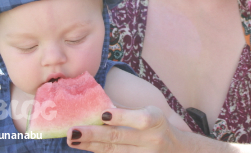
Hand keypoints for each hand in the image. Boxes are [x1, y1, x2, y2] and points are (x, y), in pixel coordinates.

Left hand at [66, 106, 185, 151]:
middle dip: (94, 135)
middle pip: (119, 138)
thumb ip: (126, 111)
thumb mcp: (149, 113)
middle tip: (73, 131)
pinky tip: (85, 148)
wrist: (177, 150)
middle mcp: (152, 140)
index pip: (140, 119)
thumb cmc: (157, 126)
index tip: (103, 115)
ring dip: (91, 146)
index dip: (122, 117)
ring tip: (73, 140)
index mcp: (156, 120)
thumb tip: (98, 103)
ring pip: (114, 152)